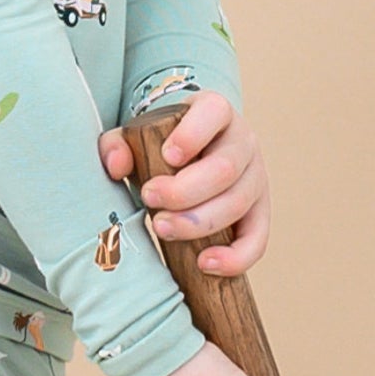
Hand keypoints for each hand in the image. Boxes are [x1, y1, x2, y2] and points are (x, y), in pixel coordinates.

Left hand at [97, 91, 269, 276]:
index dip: (192, 135)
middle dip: (184, 191)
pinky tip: (205, 264)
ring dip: (197, 222)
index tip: (166, 156)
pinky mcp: (259, 212)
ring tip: (161, 228)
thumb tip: (115, 166)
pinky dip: (235, 256)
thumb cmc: (161, 144)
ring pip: (237, 203)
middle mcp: (242, 141)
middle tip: (149, 199)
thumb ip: (118, 144)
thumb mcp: (137, 135)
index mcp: (214, 112)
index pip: (214, 113)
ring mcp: (256, 177)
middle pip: (224, 168)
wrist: (191, 156)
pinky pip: (257, 239)